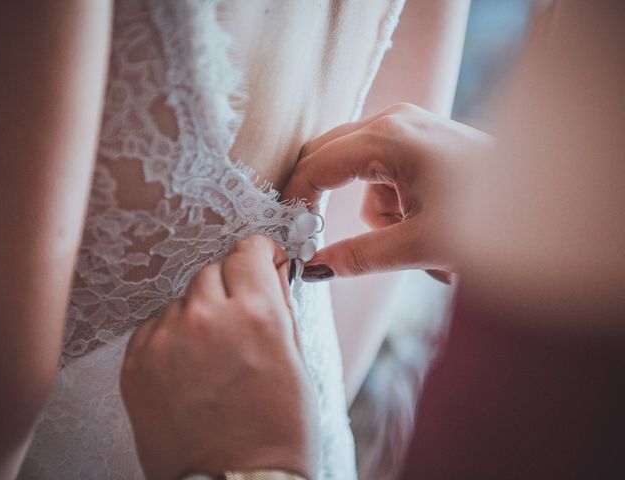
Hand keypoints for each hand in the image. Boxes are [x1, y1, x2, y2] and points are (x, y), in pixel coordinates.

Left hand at [120, 235, 319, 479]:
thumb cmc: (278, 432)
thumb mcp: (296, 362)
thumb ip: (280, 306)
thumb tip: (271, 269)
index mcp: (256, 315)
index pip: (248, 250)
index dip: (258, 254)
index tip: (260, 263)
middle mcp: (207, 318)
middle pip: (213, 269)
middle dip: (230, 286)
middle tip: (240, 320)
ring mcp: (166, 341)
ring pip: (183, 298)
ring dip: (200, 313)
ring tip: (213, 354)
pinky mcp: (136, 364)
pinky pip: (155, 326)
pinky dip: (173, 336)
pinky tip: (189, 368)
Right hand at [283, 103, 491, 282]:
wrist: (547, 202)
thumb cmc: (491, 217)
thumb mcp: (420, 243)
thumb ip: (361, 257)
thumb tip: (315, 269)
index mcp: (388, 137)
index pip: (318, 163)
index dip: (296, 196)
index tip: (285, 228)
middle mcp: (394, 121)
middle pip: (330, 156)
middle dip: (326, 197)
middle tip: (320, 235)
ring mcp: (409, 126)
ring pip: (358, 170)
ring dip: (371, 208)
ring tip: (408, 234)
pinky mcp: (422, 140)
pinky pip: (383, 171)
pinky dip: (391, 201)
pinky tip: (421, 218)